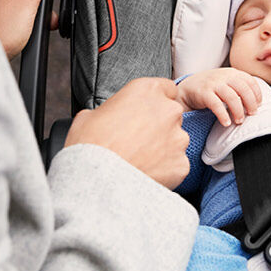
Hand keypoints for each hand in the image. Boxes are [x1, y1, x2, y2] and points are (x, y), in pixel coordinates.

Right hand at [66, 77, 190, 189]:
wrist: (98, 182)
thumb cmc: (90, 147)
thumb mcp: (89, 116)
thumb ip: (110, 110)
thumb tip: (107, 118)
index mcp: (147, 90)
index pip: (165, 88)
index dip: (155, 101)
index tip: (145, 113)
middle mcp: (168, 110)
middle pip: (172, 114)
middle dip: (160, 125)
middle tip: (138, 139)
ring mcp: (178, 138)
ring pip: (176, 140)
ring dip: (163, 147)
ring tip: (140, 160)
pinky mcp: (181, 163)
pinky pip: (176, 164)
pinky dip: (166, 169)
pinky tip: (146, 173)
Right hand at [176, 68, 262, 125]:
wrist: (189, 86)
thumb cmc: (212, 87)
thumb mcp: (227, 81)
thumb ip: (240, 86)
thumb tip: (257, 102)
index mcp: (233, 73)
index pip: (250, 81)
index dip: (257, 94)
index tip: (259, 105)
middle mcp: (224, 76)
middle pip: (243, 89)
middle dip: (250, 103)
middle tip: (252, 114)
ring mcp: (214, 84)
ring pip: (232, 97)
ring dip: (238, 111)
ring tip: (239, 121)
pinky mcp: (204, 93)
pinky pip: (216, 105)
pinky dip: (223, 115)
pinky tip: (226, 123)